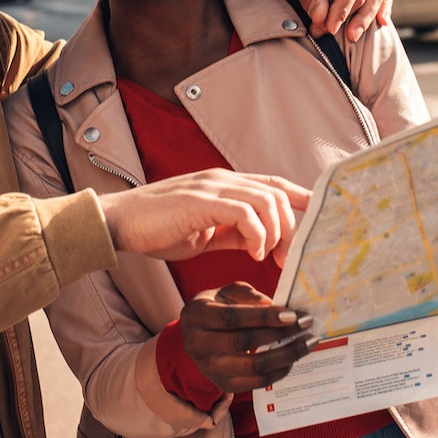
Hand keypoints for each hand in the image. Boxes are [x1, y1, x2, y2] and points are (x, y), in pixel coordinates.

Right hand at [98, 169, 309, 261]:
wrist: (119, 223)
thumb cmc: (157, 229)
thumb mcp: (204, 233)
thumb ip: (233, 233)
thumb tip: (260, 243)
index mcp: (225, 185)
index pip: (274, 185)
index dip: (300, 200)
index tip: (318, 224)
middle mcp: (222, 179)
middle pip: (278, 192)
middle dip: (293, 226)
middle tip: (291, 258)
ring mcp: (211, 187)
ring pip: (266, 199)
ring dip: (278, 231)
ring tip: (272, 257)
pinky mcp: (200, 200)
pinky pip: (244, 211)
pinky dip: (257, 233)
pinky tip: (254, 252)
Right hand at [180, 281, 315, 392]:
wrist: (195, 334)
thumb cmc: (217, 307)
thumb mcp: (227, 292)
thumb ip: (248, 296)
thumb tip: (275, 306)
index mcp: (197, 315)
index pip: (233, 318)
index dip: (264, 317)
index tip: (292, 314)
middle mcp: (198, 344)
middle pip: (245, 342)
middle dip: (281, 334)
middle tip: (306, 325)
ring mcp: (210, 368)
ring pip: (254, 366)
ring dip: (287, 355)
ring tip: (307, 343)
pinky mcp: (223, 384)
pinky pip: (257, 382)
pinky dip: (279, 371)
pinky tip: (293, 358)